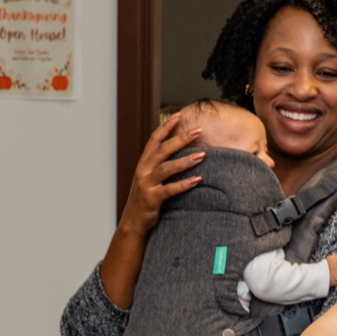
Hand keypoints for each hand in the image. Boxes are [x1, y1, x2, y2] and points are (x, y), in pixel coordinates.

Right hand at [119, 113, 206, 238]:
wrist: (134, 221)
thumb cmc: (147, 196)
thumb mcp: (150, 176)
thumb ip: (160, 163)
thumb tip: (177, 148)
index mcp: (144, 162)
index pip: (155, 139)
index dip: (166, 126)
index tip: (179, 114)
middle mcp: (143, 169)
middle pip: (163, 150)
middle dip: (181, 138)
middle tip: (198, 131)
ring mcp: (147, 184)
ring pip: (167, 168)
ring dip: (185, 161)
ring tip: (202, 155)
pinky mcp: (152, 198)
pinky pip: (170, 189)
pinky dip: (184, 184)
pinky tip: (198, 180)